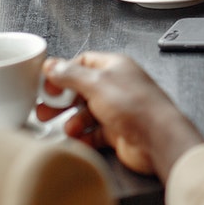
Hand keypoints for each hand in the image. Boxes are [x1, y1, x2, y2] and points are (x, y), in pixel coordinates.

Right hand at [39, 53, 203, 181]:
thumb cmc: (137, 106)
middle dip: (62, 101)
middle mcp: (116, 86)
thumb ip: (71, 75)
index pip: (82, 63)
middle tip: (45, 111)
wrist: (158, 138)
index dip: (62, 74)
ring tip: (69, 129)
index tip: (47, 85)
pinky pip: (94, 133)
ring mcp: (118, 110)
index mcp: (114, 67)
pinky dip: (84, 137)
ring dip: (74, 122)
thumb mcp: (96, 83)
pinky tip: (79, 140)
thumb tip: (52, 65)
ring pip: (87, 113)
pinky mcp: (118, 132)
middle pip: (81, 90)